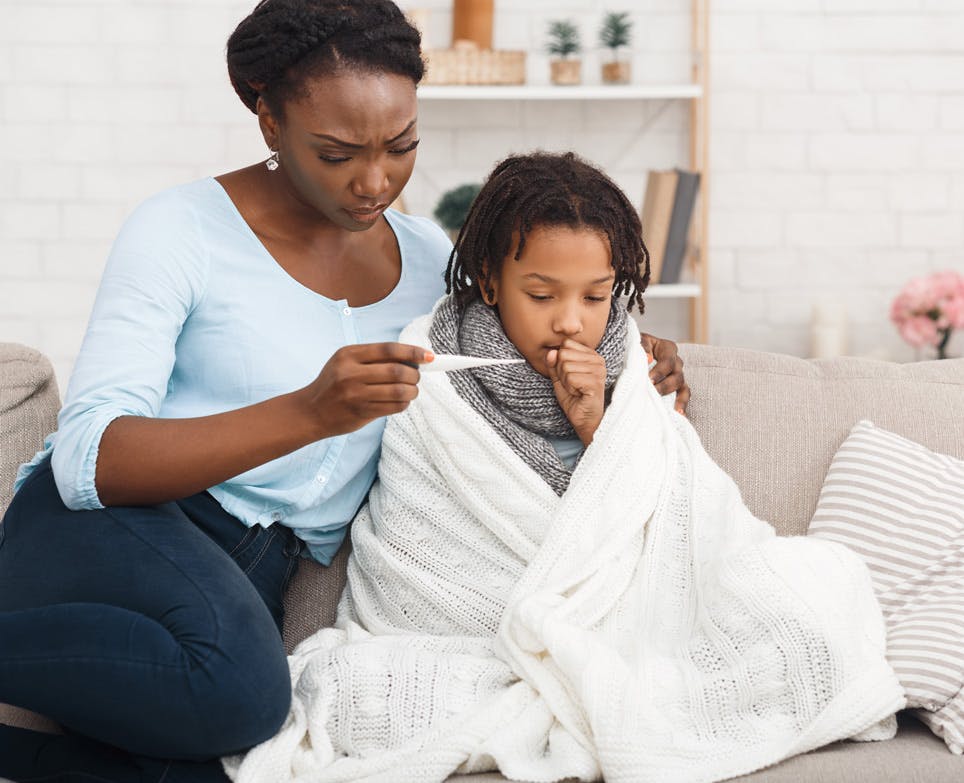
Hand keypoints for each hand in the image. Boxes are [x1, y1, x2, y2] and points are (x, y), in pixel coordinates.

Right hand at [300, 342, 433, 437]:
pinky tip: (402, 401)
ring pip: (399, 391)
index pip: (389, 349)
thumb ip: (374, 358)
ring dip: (412, 391)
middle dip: (415, 375)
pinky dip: (404, 403)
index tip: (428, 356)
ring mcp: (355, 394)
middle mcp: (351, 373)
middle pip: (397, 371)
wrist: (310, 411)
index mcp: (349, 355)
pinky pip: (394, 407)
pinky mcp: (361, 412)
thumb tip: (413, 358)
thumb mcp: (346, 362)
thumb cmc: (334, 384)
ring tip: (411, 390)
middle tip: (417, 377)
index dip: (413, 352)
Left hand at [546, 339, 606, 445]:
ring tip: (576, 390)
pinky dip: (569, 388)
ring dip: (565, 382)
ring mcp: (599, 370)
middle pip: (564, 354)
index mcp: (591, 355)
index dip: (560, 361)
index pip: (566, 344)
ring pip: (565, 366)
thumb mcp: (559, 378)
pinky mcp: (596, 382)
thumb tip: (551, 351)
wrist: (584, 420)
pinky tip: (578, 394)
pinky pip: (570, 377)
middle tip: (572, 385)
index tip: (569, 375)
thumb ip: (553, 363)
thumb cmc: (574, 399)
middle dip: (561, 372)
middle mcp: (598, 360)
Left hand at [640, 333, 689, 414]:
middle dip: (665, 386)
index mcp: (667, 348)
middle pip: (677, 375)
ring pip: (683, 387)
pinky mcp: (676, 388)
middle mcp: (676, 362)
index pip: (668, 361)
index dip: (660, 371)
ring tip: (674, 410)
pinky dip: (682, 406)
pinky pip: (683, 397)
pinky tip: (680, 415)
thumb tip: (648, 358)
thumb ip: (642, 347)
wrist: (630, 357)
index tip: (649, 380)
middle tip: (654, 393)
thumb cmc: (635, 348)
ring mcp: (677, 376)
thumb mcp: (637, 342)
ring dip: (677, 399)